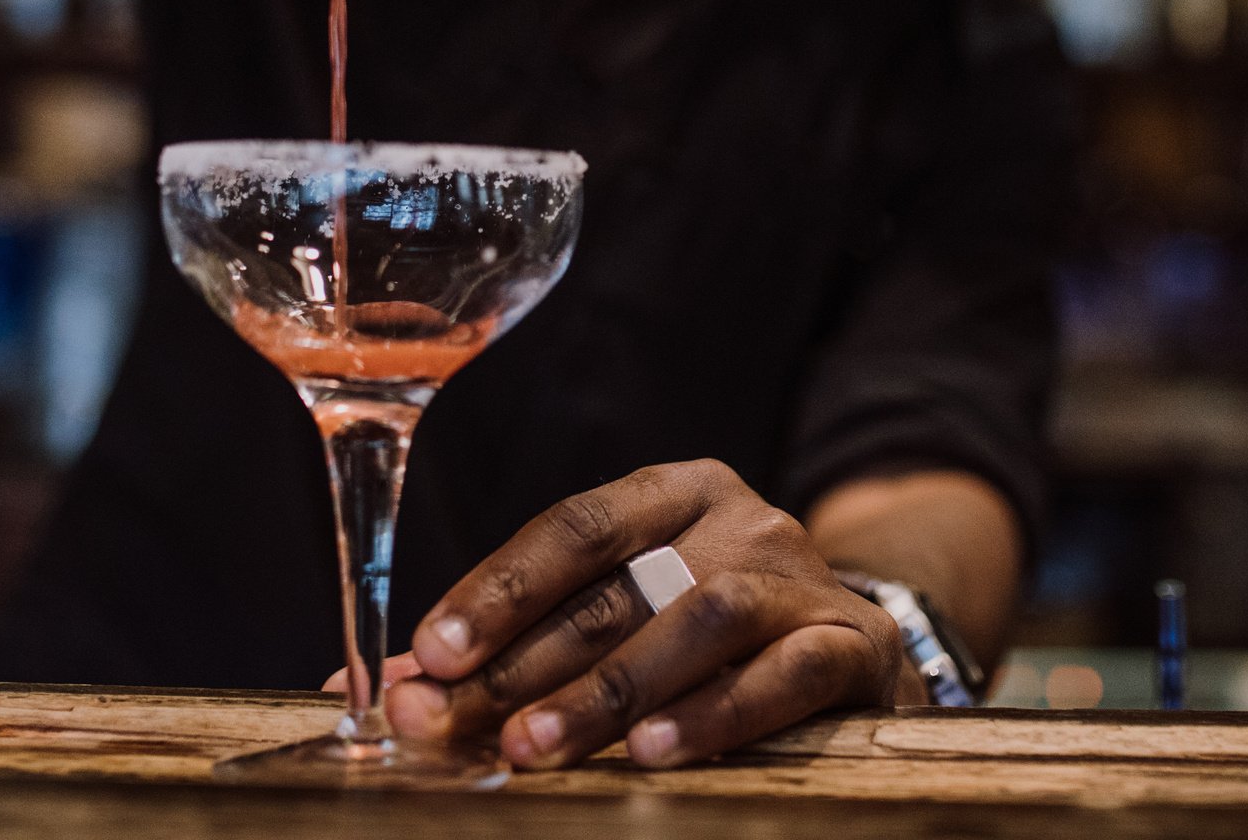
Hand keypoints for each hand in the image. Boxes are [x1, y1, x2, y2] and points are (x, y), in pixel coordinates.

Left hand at [381, 460, 909, 770]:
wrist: (857, 655)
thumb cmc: (713, 639)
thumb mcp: (628, 616)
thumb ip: (522, 645)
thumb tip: (391, 689)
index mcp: (676, 493)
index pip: (576, 526)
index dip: (499, 588)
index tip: (430, 651)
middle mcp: (741, 520)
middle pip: (621, 587)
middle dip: (526, 661)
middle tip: (458, 720)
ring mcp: (799, 577)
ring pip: (698, 619)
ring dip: (610, 688)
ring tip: (539, 745)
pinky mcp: (852, 644)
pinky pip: (784, 674)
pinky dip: (715, 714)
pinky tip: (653, 754)